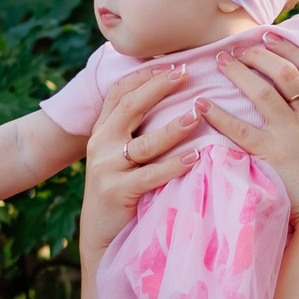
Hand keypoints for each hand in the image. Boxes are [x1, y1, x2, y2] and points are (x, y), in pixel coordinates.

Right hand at [79, 63, 205, 258]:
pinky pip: (150, 175)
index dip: (144, 76)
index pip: (119, 93)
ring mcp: (106, 168)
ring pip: (144, 142)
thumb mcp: (122, 156)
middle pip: (130, 107)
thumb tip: (175, 102)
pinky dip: (173, 165)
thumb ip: (137, 131)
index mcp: (102, 131)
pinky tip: (194, 157)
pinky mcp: (116, 191)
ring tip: (198, 114)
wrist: (101, 235)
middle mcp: (101, 144)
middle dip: (158, 88)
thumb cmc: (121, 190)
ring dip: (173, 127)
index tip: (172, 63)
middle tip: (187, 73)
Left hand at [201, 43, 298, 237]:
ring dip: (238, 74)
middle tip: (237, 50)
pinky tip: (202, 105)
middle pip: (283, 71)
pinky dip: (218, 114)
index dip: (286, 46)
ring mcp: (292, 133)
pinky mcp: (273, 153)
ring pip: (261, 92)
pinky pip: (239, 128)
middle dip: (258, 55)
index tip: (268, 35)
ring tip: (220, 64)